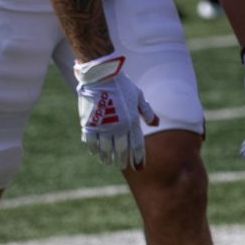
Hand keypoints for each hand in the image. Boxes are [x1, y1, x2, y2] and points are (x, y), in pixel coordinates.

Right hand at [72, 54, 157, 170]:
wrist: (100, 76)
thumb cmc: (121, 85)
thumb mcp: (138, 96)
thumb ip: (146, 111)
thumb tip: (156, 124)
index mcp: (131, 121)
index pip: (136, 145)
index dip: (138, 157)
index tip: (139, 167)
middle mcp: (118, 126)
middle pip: (121, 150)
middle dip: (123, 160)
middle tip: (122, 165)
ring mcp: (102, 126)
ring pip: (105, 149)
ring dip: (107, 158)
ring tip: (108, 162)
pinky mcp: (89, 124)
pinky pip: (91, 142)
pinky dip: (94, 149)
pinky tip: (96, 153)